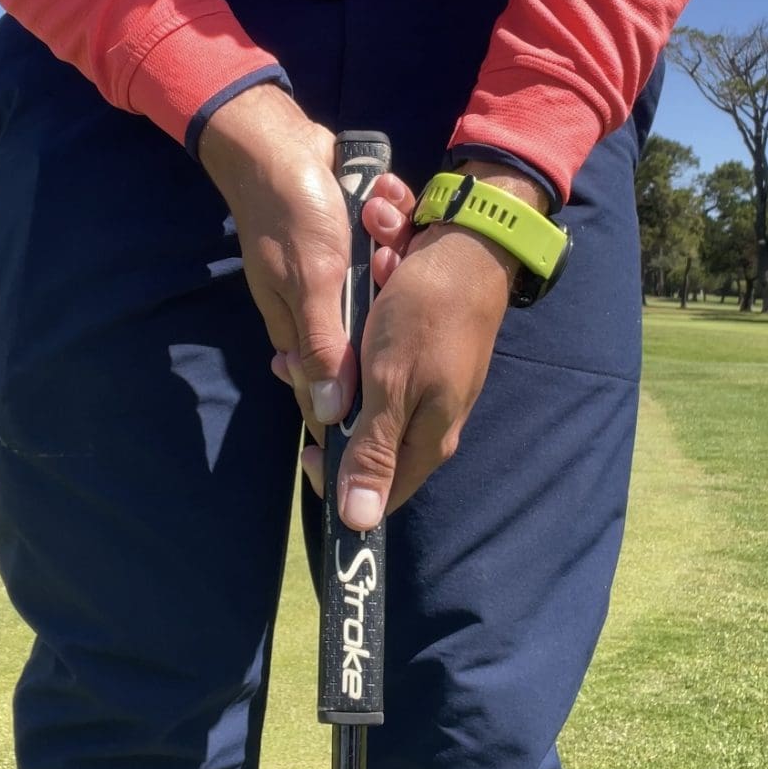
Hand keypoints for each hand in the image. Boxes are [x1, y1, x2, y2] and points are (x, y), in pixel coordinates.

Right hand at [199, 85, 355, 425]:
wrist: (280, 147)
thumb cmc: (290, 215)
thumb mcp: (311, 284)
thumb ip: (323, 345)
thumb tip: (330, 414)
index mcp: (300, 332)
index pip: (329, 387)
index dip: (359, 397)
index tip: (396, 391)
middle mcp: (320, 312)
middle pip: (369, 336)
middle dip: (386, 302)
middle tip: (384, 265)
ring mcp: (339, 280)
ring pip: (384, 289)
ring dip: (389, 252)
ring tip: (378, 223)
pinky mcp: (356, 250)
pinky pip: (387, 251)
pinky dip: (388, 223)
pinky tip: (380, 199)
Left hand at [300, 162, 549, 529]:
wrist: (469, 245)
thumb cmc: (428, 316)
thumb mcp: (391, 386)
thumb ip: (373, 451)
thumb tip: (358, 522)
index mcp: (426, 441)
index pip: (378, 493)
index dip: (337, 481)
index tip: (306, 447)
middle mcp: (427, 421)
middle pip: (363, 442)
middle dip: (326, 408)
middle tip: (298, 372)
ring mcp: (423, 387)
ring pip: (360, 400)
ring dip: (332, 372)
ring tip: (308, 342)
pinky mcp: (416, 357)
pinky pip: (371, 365)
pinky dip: (350, 346)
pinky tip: (338, 323)